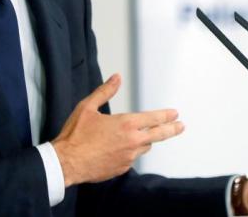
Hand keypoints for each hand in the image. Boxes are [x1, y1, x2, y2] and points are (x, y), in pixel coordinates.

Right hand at [52, 74, 184, 186]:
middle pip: (159, 135)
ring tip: (142, 136)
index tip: (175, 114)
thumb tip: (116, 78)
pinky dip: (130, 152)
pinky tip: (119, 149)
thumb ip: (105, 91)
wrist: (66, 163)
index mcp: (126, 124)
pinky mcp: (122, 168)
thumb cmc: (75, 135)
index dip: (166, 115)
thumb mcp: (87, 107)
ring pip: (144, 147)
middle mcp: (132, 141)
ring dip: (145, 141)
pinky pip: (131, 158)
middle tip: (181, 126)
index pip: (154, 118)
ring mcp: (128, 157)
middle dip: (172, 129)